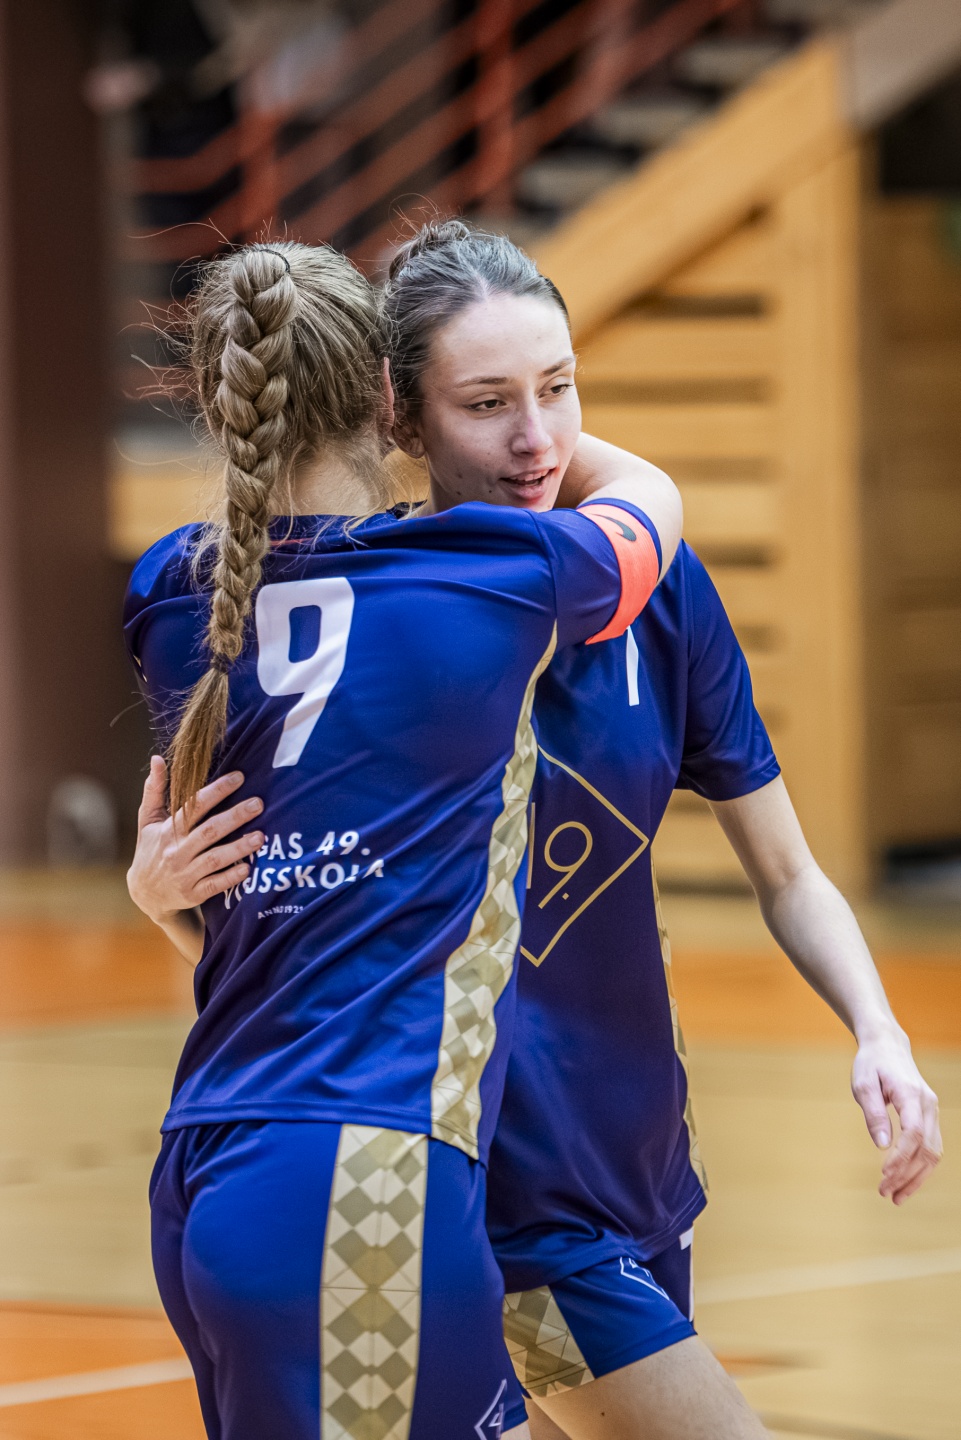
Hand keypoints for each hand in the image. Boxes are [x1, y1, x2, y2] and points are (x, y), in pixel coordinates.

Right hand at [127, 757, 264, 923]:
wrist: (144, 893)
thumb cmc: (150, 849)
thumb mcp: (147, 820)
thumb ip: (155, 790)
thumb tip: (157, 759)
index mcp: (167, 830)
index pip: (193, 807)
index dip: (216, 791)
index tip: (239, 777)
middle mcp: (176, 851)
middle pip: (208, 831)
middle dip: (234, 816)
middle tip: (258, 804)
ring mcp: (184, 874)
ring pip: (214, 859)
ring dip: (238, 848)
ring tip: (261, 836)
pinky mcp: (192, 894)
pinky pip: (213, 885)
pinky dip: (229, 878)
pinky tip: (247, 869)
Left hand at [851, 1030, 941, 1203]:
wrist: (887, 1045)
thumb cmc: (871, 1063)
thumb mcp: (863, 1084)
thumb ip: (873, 1114)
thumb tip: (881, 1146)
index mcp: (911, 1094)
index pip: (913, 1132)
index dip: (901, 1157)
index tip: (884, 1175)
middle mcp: (928, 1104)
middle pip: (926, 1148)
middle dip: (907, 1175)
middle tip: (884, 1192)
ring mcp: (932, 1111)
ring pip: (933, 1152)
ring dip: (916, 1178)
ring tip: (895, 1197)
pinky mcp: (929, 1116)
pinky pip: (931, 1147)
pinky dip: (920, 1167)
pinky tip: (905, 1182)